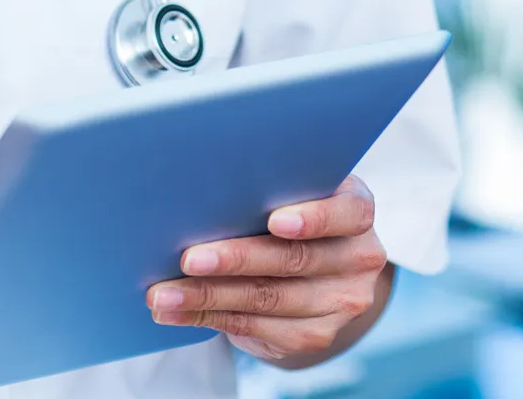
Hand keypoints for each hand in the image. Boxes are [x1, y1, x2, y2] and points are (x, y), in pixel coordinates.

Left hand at [147, 176, 390, 366]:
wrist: (324, 270)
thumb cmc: (296, 210)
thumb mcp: (299, 191)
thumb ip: (273, 187)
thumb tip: (205, 187)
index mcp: (357, 211)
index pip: (347, 213)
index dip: (313, 218)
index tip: (274, 220)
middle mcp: (359, 259)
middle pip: (294, 260)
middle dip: (235, 260)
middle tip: (188, 258)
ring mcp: (340, 303)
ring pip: (267, 299)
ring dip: (208, 296)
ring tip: (164, 293)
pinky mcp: (314, 335)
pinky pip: (255, 327)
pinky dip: (209, 317)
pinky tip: (177, 311)